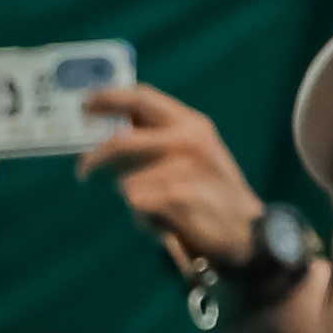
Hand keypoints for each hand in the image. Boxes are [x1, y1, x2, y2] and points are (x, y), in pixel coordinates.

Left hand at [77, 85, 264, 265]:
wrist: (249, 234)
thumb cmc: (212, 196)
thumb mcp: (193, 156)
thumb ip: (157, 141)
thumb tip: (104, 137)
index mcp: (191, 124)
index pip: (140, 98)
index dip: (106, 98)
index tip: (84, 106)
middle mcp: (187, 139)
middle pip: (119, 142)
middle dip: (94, 158)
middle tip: (84, 171)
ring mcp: (182, 167)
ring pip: (126, 182)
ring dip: (134, 200)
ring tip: (159, 211)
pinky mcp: (176, 196)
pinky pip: (137, 205)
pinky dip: (145, 219)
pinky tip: (166, 224)